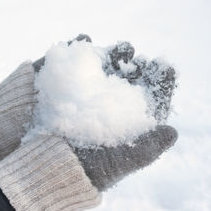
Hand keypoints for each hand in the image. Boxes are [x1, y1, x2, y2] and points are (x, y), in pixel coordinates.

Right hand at [33, 34, 177, 190]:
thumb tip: (173, 131)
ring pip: (102, 69)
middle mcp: (104, 107)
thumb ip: (145, 149)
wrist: (37, 163)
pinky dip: (78, 50)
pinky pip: (70, 63)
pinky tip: (86, 41)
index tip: (167, 69)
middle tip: (143, 57)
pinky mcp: (59, 83)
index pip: (146, 101)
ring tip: (124, 48)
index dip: (158, 85)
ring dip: (113, 56)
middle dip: (136, 67)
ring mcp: (81, 93)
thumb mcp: (117, 163)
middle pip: (126, 81)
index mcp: (122, 125)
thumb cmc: (81, 170)